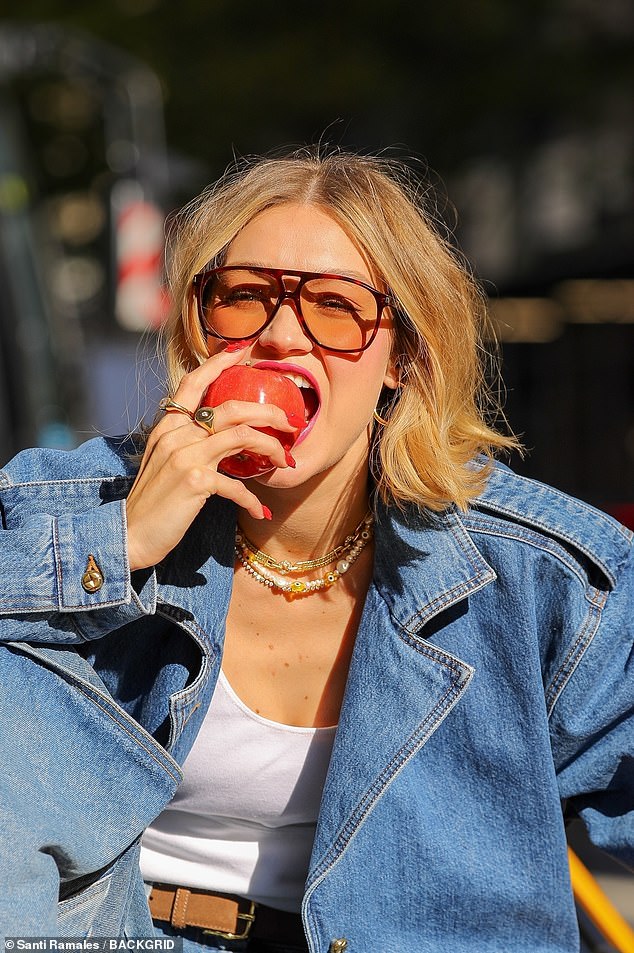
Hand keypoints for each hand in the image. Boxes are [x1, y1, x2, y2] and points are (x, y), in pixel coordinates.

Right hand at [125, 349, 295, 570]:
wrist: (129, 535)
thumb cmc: (153, 503)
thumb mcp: (164, 463)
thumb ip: (186, 444)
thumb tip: (221, 438)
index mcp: (168, 427)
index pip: (192, 383)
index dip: (217, 364)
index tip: (241, 354)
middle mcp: (176, 435)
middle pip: (233, 408)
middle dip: (270, 413)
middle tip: (290, 424)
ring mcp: (185, 456)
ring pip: (243, 436)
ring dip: (272, 449)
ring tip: (286, 462)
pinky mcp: (195, 481)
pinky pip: (238, 485)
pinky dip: (253, 500)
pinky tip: (261, 511)